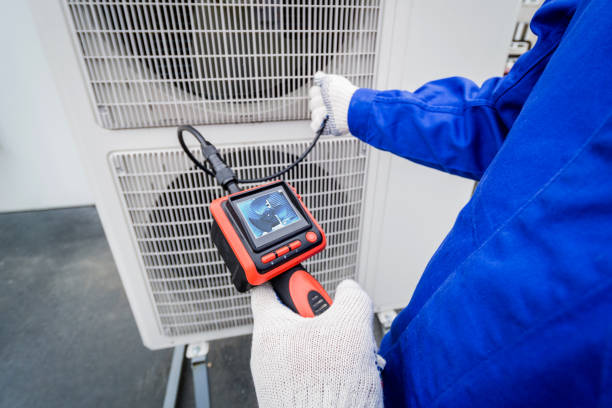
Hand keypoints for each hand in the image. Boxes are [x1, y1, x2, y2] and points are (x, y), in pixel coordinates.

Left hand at [250, 280, 382, 407]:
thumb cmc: (327, 387)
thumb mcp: (351, 325)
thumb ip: (351, 297)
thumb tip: (350, 290)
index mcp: (271, 327)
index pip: (266, 288)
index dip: (284, 276)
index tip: (297, 274)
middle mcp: (267, 352)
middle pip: (296, 318)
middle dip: (325, 319)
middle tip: (343, 326)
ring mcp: (276, 377)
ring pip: (308, 347)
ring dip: (333, 347)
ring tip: (351, 360)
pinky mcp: (289, 396)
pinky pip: (310, 371)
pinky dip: (330, 370)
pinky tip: (347, 379)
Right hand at [309, 72, 357, 135]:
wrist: (350, 108)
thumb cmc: (342, 93)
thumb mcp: (330, 81)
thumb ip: (322, 78)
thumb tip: (317, 75)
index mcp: (329, 94)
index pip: (313, 92)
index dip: (316, 92)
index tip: (322, 90)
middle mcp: (328, 105)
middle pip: (312, 103)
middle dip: (318, 102)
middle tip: (327, 102)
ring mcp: (328, 116)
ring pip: (314, 114)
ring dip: (319, 112)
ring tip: (328, 112)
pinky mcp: (328, 127)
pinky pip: (315, 127)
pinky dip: (317, 124)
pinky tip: (323, 120)